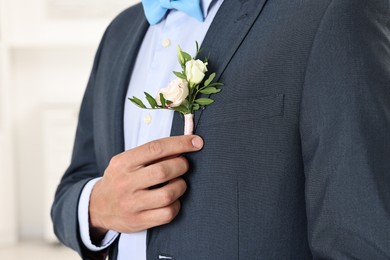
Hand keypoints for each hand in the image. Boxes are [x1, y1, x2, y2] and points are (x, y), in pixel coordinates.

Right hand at [89, 135, 203, 240]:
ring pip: (168, 194)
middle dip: (182, 165)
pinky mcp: (138, 221)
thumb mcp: (126, 162)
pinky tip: (172, 200)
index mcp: (123, 163)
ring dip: (181, 186)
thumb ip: (150, 155)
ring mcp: (131, 204)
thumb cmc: (119, 179)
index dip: (180, 144)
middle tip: (184, 165)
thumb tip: (182, 146)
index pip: (155, 148)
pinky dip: (176, 205)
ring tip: (178, 183)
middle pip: (163, 171)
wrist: (97, 207)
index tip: (196, 142)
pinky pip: (167, 213)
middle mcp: (125, 183)